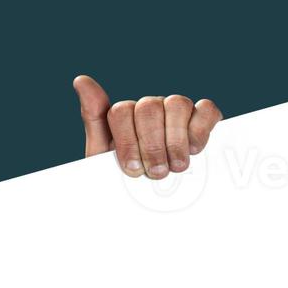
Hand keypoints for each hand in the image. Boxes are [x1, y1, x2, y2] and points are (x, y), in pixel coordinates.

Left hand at [72, 75, 221, 178]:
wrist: (150, 207)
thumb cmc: (128, 178)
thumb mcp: (103, 155)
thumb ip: (93, 117)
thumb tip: (81, 80)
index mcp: (126, 115)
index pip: (121, 111)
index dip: (127, 142)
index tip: (132, 169)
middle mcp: (151, 108)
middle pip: (149, 108)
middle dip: (152, 145)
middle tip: (156, 173)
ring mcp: (177, 111)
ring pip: (177, 104)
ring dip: (176, 140)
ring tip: (176, 165)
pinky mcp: (203, 118)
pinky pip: (206, 110)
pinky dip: (200, 128)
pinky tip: (194, 149)